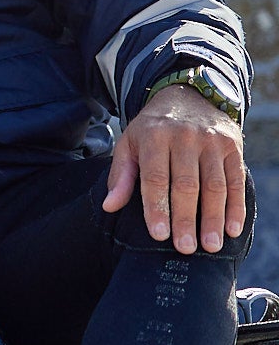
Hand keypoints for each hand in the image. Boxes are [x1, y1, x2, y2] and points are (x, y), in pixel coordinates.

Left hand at [103, 84, 246, 253]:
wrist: (188, 96)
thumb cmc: (152, 129)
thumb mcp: (129, 143)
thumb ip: (120, 175)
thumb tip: (109, 206)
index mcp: (153, 137)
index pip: (155, 178)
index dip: (157, 208)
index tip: (159, 235)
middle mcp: (184, 137)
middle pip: (186, 185)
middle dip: (185, 219)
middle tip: (185, 248)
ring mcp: (211, 141)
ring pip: (214, 185)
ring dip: (213, 218)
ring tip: (210, 246)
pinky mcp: (232, 147)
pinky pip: (235, 180)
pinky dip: (235, 207)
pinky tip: (232, 229)